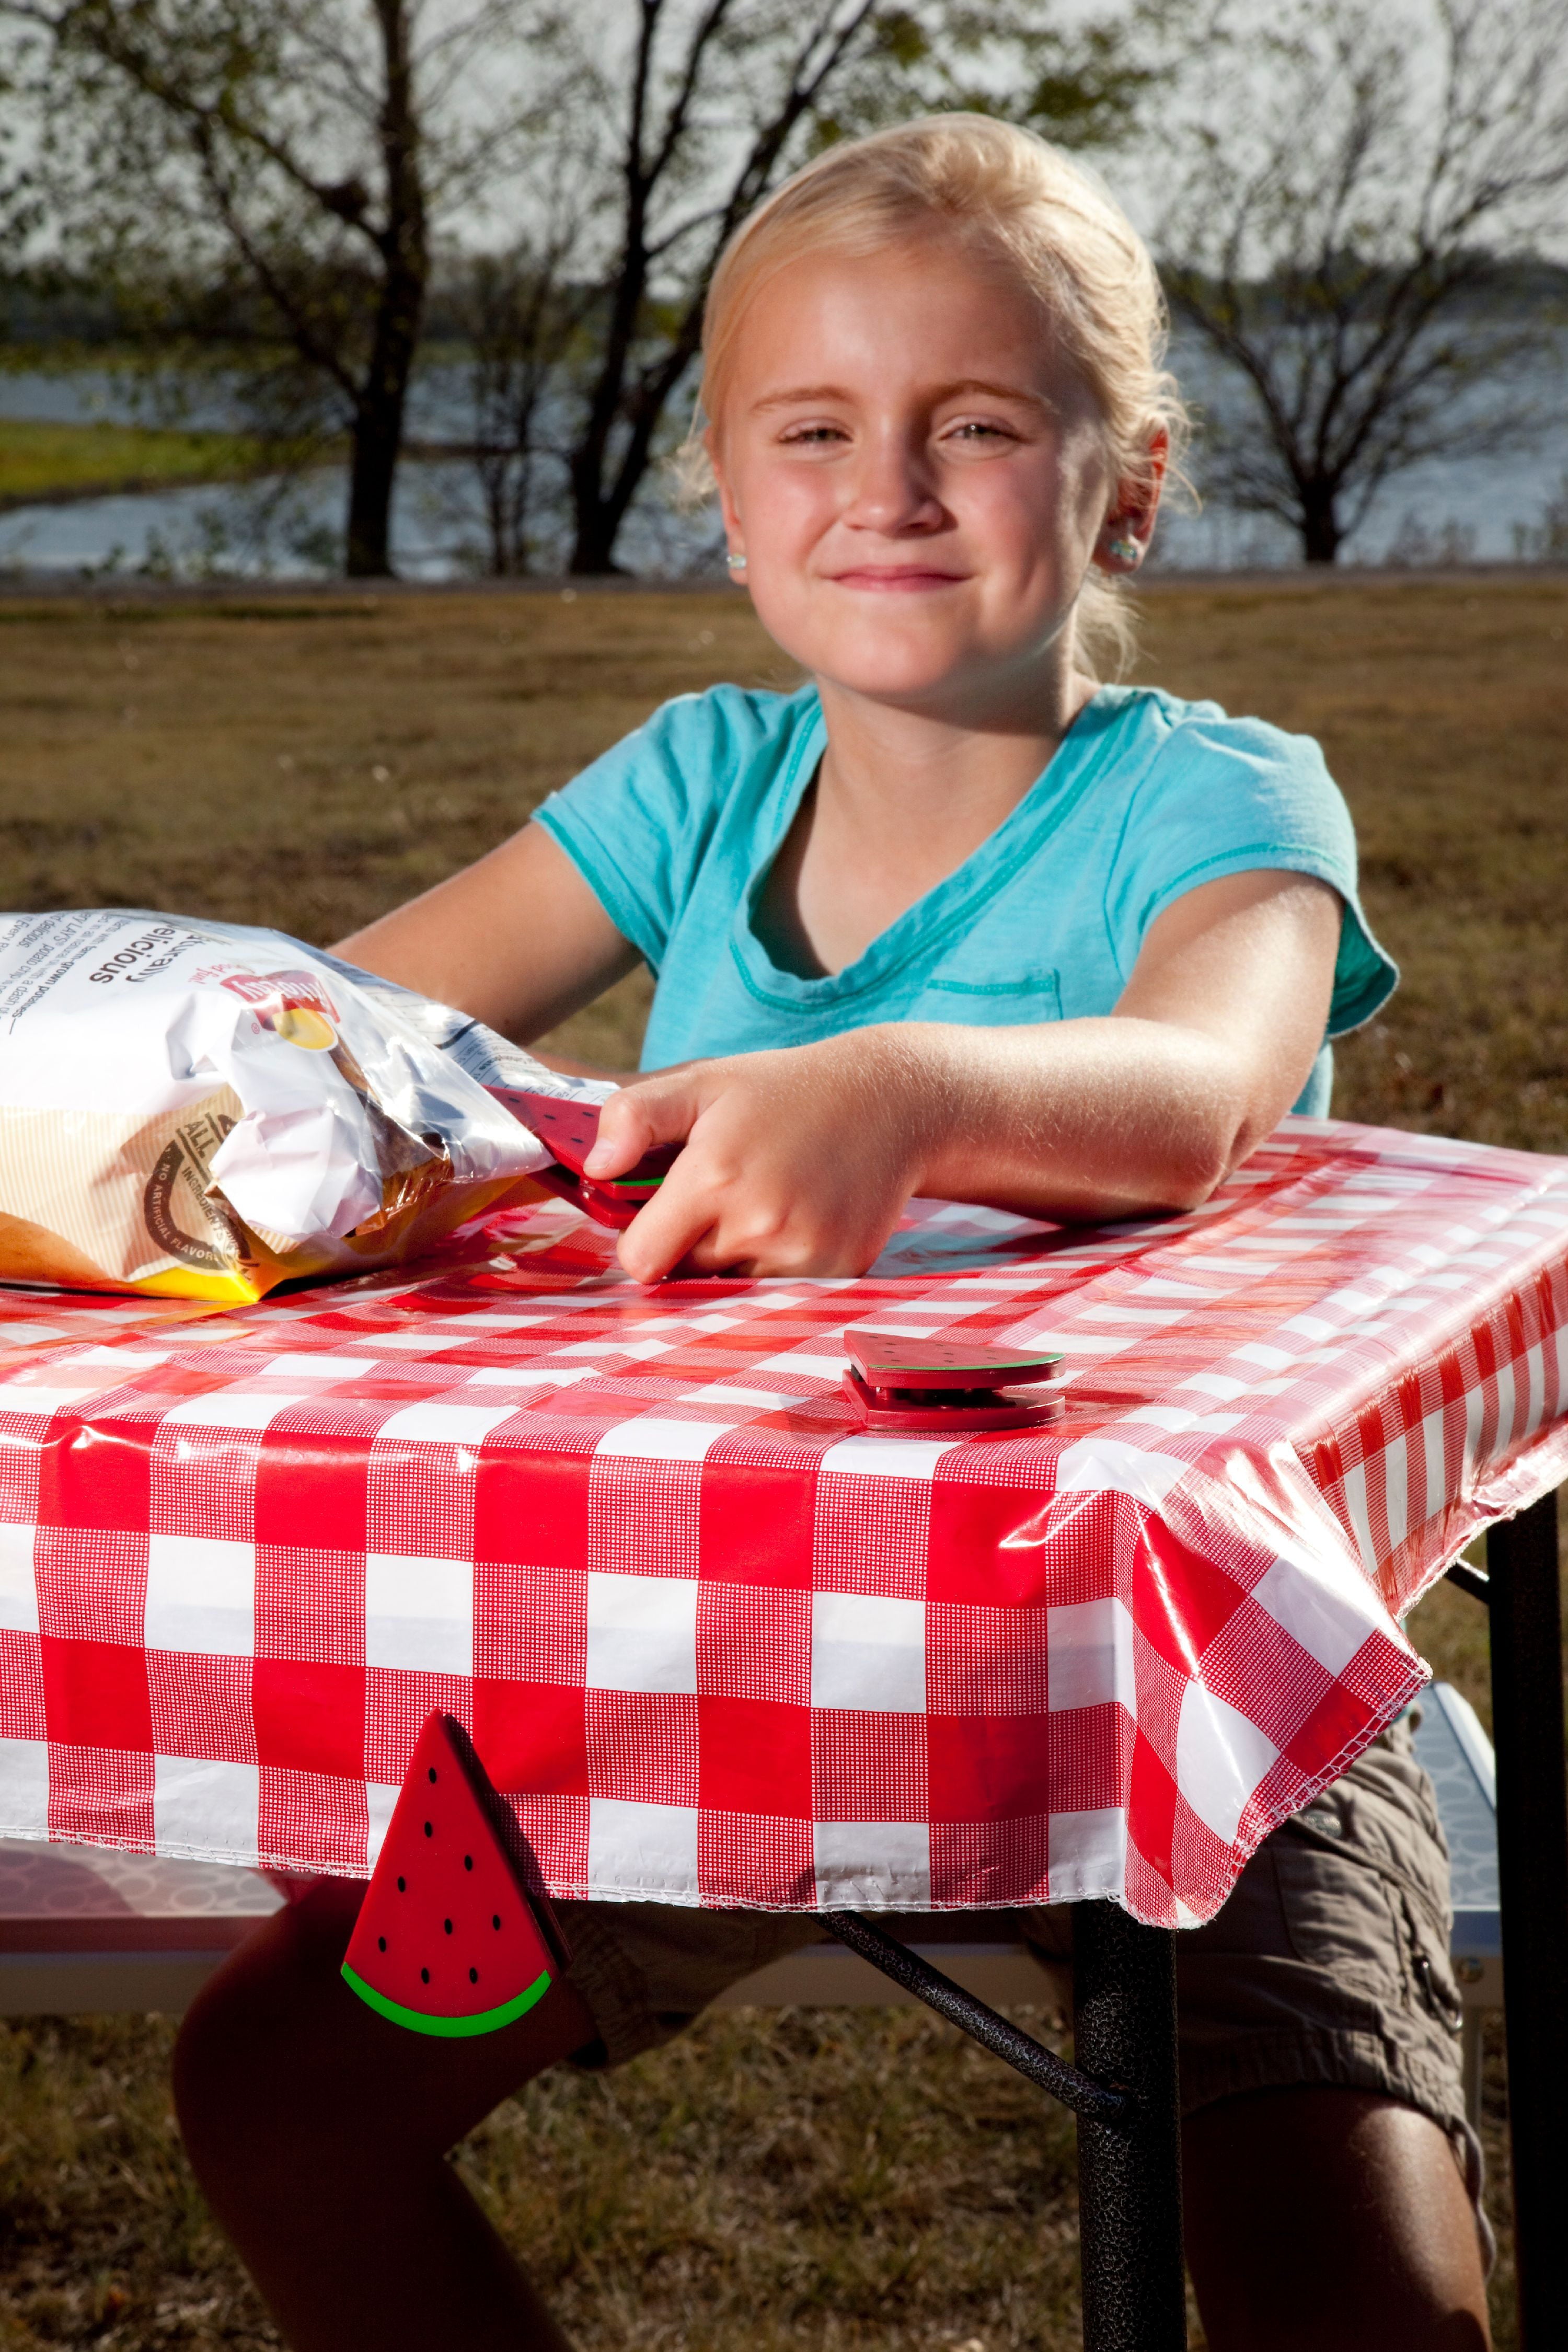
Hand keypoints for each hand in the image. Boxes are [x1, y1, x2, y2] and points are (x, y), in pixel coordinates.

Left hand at [584, 1029, 931, 1281]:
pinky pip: (783, 1293)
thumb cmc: (784, 1092)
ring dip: (737, 1260)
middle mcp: (760, 1223)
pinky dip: (782, 1267)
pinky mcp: (840, 1270)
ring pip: (735, 1289)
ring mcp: (805, 1253)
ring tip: (767, 1202)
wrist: (890, 1101)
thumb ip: (634, 1116)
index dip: (642, 1241)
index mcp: (714, 1176)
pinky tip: (801, 1217)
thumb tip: (595, 1169)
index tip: (661, 1215)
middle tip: (725, 1197)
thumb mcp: (702, 1083)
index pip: (641, 1261)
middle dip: (692, 1247)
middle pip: (687, 1278)